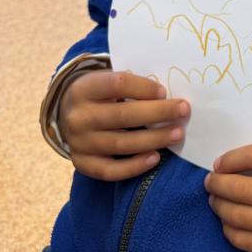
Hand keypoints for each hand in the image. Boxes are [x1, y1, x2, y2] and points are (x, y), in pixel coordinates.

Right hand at [59, 69, 188, 181]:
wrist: (68, 114)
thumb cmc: (99, 94)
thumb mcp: (106, 80)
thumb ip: (131, 85)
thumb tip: (167, 95)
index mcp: (84, 89)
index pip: (118, 84)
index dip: (144, 87)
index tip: (165, 91)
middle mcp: (78, 117)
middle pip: (122, 115)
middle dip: (158, 113)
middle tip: (184, 110)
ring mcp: (79, 143)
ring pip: (120, 144)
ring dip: (154, 140)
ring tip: (177, 134)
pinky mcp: (83, 164)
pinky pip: (110, 171)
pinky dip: (134, 166)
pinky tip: (155, 158)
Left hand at [204, 144, 251, 251]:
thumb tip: (234, 164)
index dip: (230, 159)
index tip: (219, 163)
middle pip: (238, 188)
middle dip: (217, 184)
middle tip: (211, 182)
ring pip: (236, 216)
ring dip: (219, 206)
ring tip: (216, 200)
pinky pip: (244, 241)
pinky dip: (230, 229)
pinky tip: (229, 222)